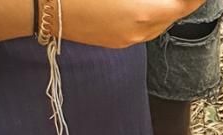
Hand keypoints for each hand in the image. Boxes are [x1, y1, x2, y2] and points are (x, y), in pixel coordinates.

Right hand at [63, 0, 206, 47]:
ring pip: (158, 26)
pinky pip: (141, 31)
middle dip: (178, 2)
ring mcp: (125, 41)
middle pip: (173, 16)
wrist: (39, 5)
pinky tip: (137, 2)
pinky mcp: (113, 43)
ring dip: (164, 9)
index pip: (184, 6)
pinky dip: (147, 16)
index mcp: (144, 13)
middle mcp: (139, 32)